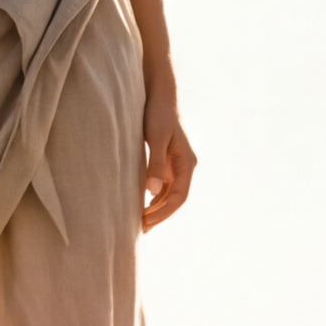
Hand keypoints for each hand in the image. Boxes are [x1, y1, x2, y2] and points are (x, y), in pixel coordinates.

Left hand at [138, 93, 197, 229]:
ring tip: (139, 223)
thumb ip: (155, 164)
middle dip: (159, 215)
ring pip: (169, 195)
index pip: (179, 196)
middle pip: (175, 199)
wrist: (158, 96)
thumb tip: (152, 191)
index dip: (163, 212)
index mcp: (186, 163)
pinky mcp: (166, 163)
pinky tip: (140, 207)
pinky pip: (162, 187)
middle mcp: (184, 167)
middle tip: (140, 229)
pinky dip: (153, 199)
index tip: (146, 222)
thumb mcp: (155, 138)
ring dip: (156, 210)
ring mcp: (176, 166)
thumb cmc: (157, 114)